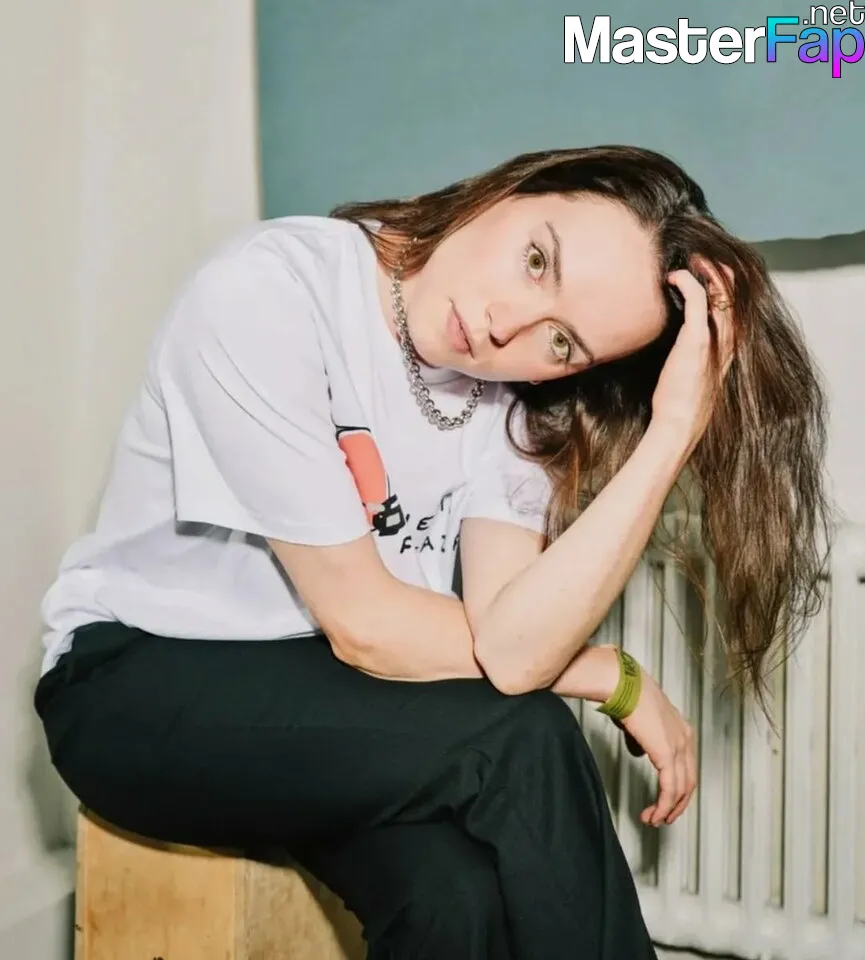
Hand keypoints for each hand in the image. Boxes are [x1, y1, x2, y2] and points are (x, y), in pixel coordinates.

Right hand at [617, 669, 696, 826]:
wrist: (624, 685)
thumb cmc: (628, 696)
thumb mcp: (642, 721)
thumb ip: (645, 739)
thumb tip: (640, 753)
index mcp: (682, 730)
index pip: (687, 768)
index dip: (677, 788)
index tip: (665, 802)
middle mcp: (685, 740)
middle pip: (689, 783)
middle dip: (676, 805)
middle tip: (663, 818)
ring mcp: (678, 747)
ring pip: (680, 790)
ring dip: (667, 809)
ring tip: (653, 820)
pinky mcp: (667, 755)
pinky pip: (669, 789)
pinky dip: (663, 805)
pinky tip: (654, 814)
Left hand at [651, 258, 735, 456]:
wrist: (679, 426)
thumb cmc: (679, 406)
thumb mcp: (693, 378)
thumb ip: (694, 360)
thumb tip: (680, 349)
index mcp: (729, 352)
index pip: (738, 311)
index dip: (729, 288)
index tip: (712, 274)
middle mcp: (728, 343)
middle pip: (735, 297)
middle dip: (721, 273)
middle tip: (703, 258)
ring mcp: (715, 341)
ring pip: (722, 294)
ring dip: (708, 271)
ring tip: (694, 259)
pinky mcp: (697, 340)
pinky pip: (698, 300)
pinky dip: (688, 282)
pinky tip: (675, 276)